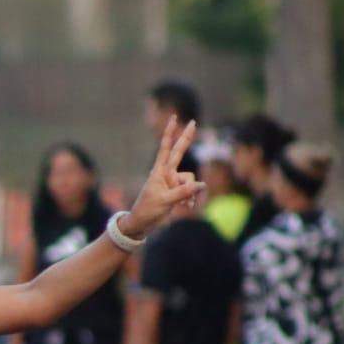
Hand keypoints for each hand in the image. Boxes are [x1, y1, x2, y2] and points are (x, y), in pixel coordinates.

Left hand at [122, 117, 205, 238]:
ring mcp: (172, 183)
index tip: (173, 119)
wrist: (141, 224)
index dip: (170, 133)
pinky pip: (190, 191)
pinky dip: (190, 199)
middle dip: (186, 139)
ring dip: (190, 193)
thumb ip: (184, 193)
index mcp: (160, 172)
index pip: (165, 149)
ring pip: (190, 180)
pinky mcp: (176, 192)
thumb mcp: (166, 202)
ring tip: (184, 205)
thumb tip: (202, 185)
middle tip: (193, 122)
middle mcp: (166, 174)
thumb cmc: (148, 211)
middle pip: (179, 153)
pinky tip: (186, 207)